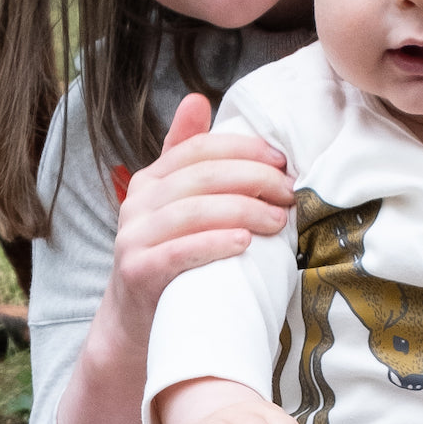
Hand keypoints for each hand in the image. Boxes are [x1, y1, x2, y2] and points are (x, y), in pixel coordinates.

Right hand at [110, 94, 293, 346]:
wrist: (137, 326)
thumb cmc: (172, 257)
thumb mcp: (178, 204)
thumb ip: (188, 156)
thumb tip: (196, 97)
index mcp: (151, 178)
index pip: (200, 148)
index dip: (244, 149)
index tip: (283, 160)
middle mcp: (137, 202)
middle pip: (201, 176)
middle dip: (253, 179)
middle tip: (289, 192)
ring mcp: (132, 237)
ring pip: (193, 211)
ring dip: (243, 210)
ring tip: (278, 220)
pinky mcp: (136, 273)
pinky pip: (178, 251)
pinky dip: (214, 243)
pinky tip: (244, 243)